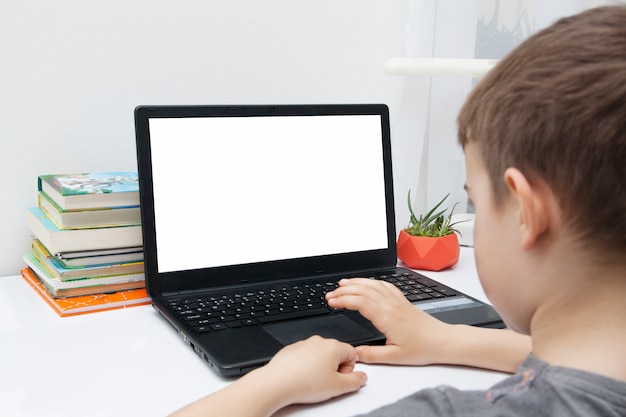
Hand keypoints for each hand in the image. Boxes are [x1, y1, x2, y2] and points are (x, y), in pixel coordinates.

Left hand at [257, 335, 367, 406]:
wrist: (277, 382)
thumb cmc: (304, 382)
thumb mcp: (338, 387)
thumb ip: (355, 381)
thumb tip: (361, 378)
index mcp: (333, 346)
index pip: (352, 354)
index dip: (349, 370)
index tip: (340, 379)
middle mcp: (319, 341)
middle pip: (336, 354)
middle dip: (335, 368)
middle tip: (326, 383)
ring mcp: (304, 344)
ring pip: (320, 356)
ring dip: (320, 368)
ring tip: (312, 382)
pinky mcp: (291, 349)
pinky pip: (305, 357)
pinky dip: (306, 366)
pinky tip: (301, 378)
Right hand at [326, 278, 451, 365]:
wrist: (442, 341)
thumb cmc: (422, 348)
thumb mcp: (394, 358)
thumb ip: (371, 355)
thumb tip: (354, 353)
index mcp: (387, 317)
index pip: (359, 302)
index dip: (343, 300)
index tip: (331, 302)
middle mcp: (391, 305)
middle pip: (363, 290)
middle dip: (344, 290)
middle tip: (330, 294)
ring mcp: (397, 301)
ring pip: (373, 285)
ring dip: (356, 282)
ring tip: (342, 284)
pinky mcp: (403, 301)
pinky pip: (385, 285)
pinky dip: (372, 281)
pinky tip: (367, 283)